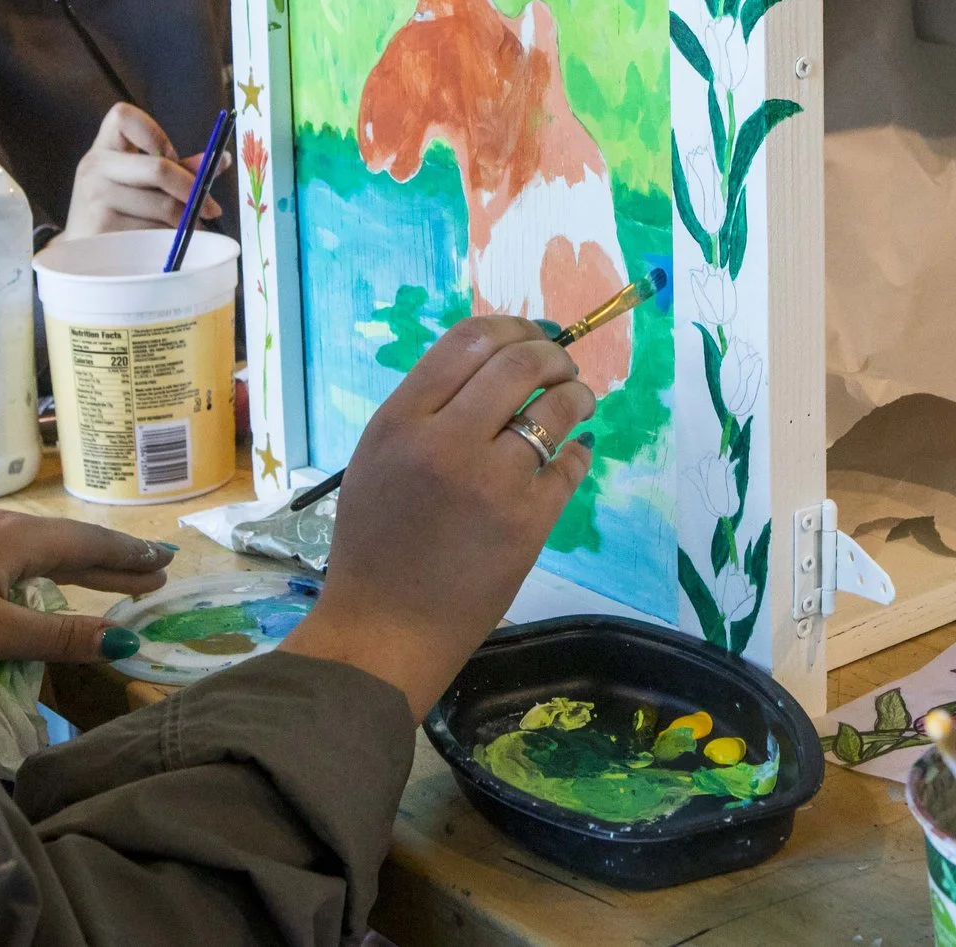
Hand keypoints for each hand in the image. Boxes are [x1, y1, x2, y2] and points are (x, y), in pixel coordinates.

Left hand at [0, 506, 174, 663]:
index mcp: (18, 539)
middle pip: (69, 544)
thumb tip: (123, 641)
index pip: (89, 544)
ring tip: (112, 578)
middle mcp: (0, 525)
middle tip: (154, 573)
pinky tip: (39, 579)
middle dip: (112, 560)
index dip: (128, 557)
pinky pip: (16, 552)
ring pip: (41, 547)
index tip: (165, 563)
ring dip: (79, 564)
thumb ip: (57, 636)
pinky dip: (46, 565)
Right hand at [61, 102, 224, 239]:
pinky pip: (154, 232)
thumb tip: (223, 159)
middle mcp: (93, 167)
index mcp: (103, 147)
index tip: (172, 156)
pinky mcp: (102, 228)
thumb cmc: (117, 207)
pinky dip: (172, 239)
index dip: (155, 133)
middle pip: (158, 168)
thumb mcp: (140, 180)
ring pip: (162, 205)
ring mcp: (95, 198)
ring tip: (192, 228)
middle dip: (193, 189)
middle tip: (211, 207)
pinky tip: (172, 242)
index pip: (122, 116)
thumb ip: (179, 168)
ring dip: (186, 221)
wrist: (83, 248)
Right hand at [281, 316, 595, 718]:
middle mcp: (447, 442)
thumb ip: (425, 408)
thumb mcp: (379, 456)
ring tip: (579, 400)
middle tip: (563, 367)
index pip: (469, 340)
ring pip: (557, 409)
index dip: (511, 326)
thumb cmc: (376, 542)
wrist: (385, 628)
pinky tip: (574, 452)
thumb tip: (492, 361)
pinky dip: (578, 451)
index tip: (529, 335)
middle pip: (520, 363)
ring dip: (577, 395)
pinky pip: (571, 465)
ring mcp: (492, 483)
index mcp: (401, 421)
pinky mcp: (528, 522)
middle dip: (554, 355)